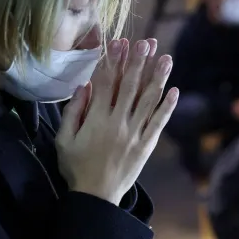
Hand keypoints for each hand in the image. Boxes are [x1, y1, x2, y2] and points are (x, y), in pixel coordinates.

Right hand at [56, 39, 177, 204]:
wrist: (96, 197)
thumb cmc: (76, 167)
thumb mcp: (63, 140)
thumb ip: (72, 112)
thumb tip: (83, 86)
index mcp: (96, 119)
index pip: (105, 83)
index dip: (113, 61)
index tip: (120, 43)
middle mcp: (118, 123)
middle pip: (129, 86)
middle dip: (138, 62)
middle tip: (147, 42)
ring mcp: (134, 134)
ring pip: (148, 101)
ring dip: (158, 78)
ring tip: (166, 58)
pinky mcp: (146, 145)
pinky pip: (158, 123)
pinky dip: (167, 107)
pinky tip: (174, 90)